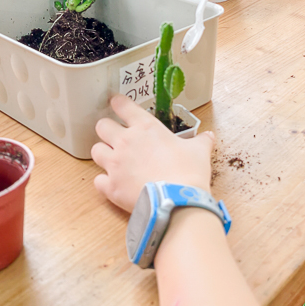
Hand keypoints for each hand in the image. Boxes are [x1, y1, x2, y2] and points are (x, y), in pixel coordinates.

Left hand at [92, 95, 214, 212]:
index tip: (117, 103)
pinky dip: (104, 182)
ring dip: (103, 153)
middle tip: (115, 135)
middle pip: (102, 126)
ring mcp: (115, 164)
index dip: (118, 103)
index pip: (123, 105)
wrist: (178, 203)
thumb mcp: (199, 152)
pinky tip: (114, 184)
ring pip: (95, 151)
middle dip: (107, 129)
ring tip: (112, 159)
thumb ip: (201, 141)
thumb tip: (209, 136)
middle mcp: (125, 142)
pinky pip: (98, 180)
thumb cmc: (188, 173)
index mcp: (146, 128)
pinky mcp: (111, 186)